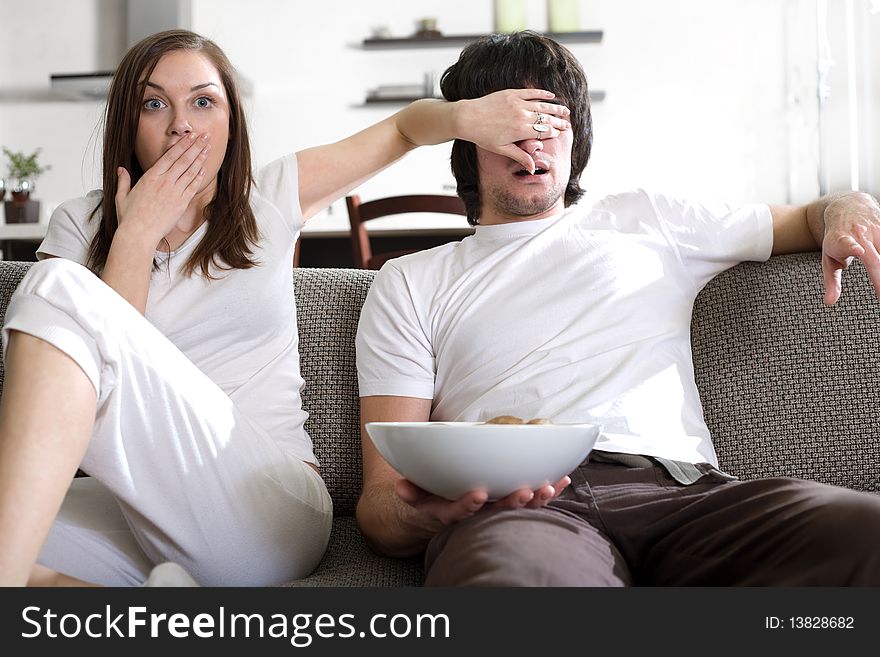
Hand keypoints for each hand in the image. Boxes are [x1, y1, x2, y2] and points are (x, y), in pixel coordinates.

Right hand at [115, 133, 209, 244]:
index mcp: (150, 177)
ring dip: (200, 158)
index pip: (169, 156)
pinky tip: (204, 169)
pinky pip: (192, 187)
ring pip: (190, 171)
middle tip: (205, 136)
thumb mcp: (122, 196)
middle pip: (183, 160)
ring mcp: (174, 192)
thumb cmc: (130, 217)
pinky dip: (199, 177)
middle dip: (195, 146)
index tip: (189, 136)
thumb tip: (121, 170)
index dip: (182, 145)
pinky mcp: (181, 204)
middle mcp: (164, 182)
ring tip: (208, 148)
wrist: (139, 234)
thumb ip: (124, 181)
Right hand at [394, 475, 571, 526]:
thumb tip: (401, 486)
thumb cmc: (428, 498)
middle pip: (495, 514)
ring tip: (548, 487)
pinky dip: (546, 492)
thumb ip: (409, 491)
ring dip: (534, 500)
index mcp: (451, 512)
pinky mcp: (507, 504)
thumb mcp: (414, 496)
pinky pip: (529, 501)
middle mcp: (476, 516)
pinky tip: (562, 480)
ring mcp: (493, 511)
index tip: (479, 495)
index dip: (469, 505)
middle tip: (525, 492)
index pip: (459, 512)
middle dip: (512, 504)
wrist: (437, 512)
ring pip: (516, 510)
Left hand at [453, 89, 570, 172]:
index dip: (555, 132)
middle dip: (559, 121)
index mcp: (521, 130)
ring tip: (565, 110)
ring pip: (542, 105)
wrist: (467, 118)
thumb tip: (533, 169)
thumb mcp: (502, 149)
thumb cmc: (483, 136)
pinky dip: (542, 94)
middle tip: (568, 123)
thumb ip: (520, 156)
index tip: (562, 133)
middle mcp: (522, 115)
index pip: (544, 131)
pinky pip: (531, 93)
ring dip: (555, 107)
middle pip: (546, 118)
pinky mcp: (511, 93)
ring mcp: (517, 102)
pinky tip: (551, 95)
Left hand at [821, 192, 879, 304]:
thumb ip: (831, 281)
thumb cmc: (836, 239)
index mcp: (840, 240)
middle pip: (875, 258)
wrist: (848, 207)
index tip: (859, 250)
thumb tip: (829, 303)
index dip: (852, 247)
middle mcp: (860, 234)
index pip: (847, 243)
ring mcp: (877, 230)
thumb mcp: (828, 258)